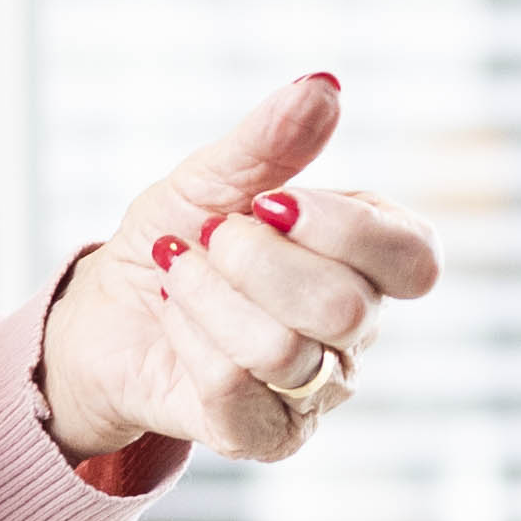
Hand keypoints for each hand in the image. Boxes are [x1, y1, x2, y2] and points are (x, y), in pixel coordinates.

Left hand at [37, 73, 444, 464]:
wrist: (105, 310)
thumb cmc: (179, 236)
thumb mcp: (214, 174)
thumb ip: (273, 138)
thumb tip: (323, 87)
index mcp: (371, 259)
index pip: (415, 258)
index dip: (345, 230)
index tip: (270, 201)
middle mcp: (358, 330)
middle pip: (346, 308)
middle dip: (256, 261)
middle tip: (210, 237)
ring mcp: (318, 389)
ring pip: (285, 352)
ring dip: (207, 297)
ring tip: (178, 272)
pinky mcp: (266, 433)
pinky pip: (233, 389)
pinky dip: (186, 336)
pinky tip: (172, 316)